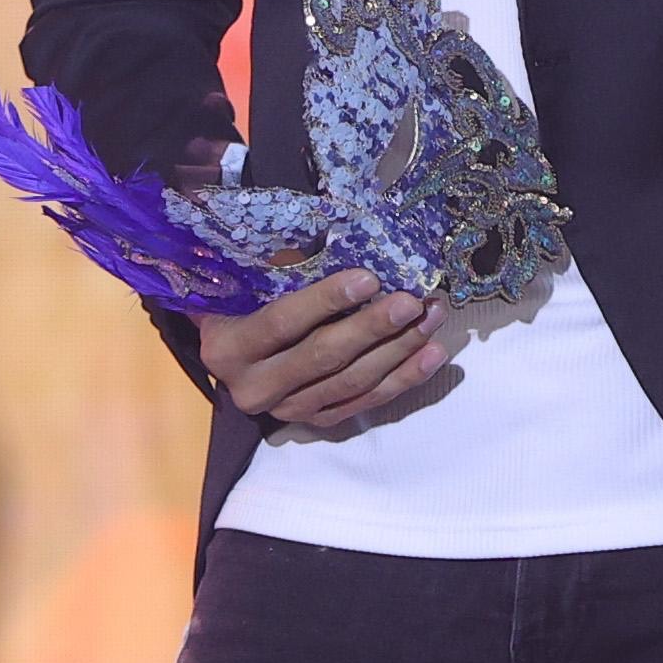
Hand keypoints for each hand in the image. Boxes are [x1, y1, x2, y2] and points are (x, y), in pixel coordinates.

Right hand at [197, 271, 450, 427]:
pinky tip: (433, 355)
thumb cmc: (240, 303)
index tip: (369, 278)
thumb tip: (341, 241)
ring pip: (351, 383)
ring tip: (432, 319)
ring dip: (398, 351)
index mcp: (229, 347)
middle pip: (323, 357)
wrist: (230, 356)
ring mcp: (287, 410)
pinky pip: (365, 402)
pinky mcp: (316, 421)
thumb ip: (283, 268)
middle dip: (373, 328)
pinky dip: (403, 379)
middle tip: (413, 301)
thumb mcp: (247, 282)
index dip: (325, 301)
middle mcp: (255, 387)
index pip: (281, 323)